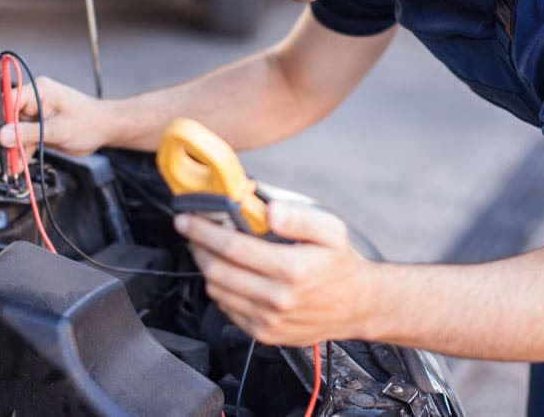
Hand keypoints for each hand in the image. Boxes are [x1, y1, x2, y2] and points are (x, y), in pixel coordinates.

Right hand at [0, 76, 109, 157]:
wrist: (105, 129)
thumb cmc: (90, 121)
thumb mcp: (59, 129)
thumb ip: (29, 133)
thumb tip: (3, 136)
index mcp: (38, 90)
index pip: (6, 100)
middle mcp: (33, 99)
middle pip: (5, 116)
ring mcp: (35, 113)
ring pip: (11, 130)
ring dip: (9, 148)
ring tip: (9, 165)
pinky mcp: (38, 126)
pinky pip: (22, 139)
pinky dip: (19, 152)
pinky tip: (18, 164)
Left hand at [175, 200, 376, 345]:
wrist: (357, 306)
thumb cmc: (340, 264)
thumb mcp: (330, 230)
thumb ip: (298, 216)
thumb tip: (268, 209)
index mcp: (292, 269)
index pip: (232, 247)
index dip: (203, 231)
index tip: (186, 219)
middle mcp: (278, 298)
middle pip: (217, 270)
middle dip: (197, 247)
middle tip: (192, 231)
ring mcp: (268, 320)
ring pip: (217, 291)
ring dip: (206, 267)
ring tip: (209, 249)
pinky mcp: (264, 334)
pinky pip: (227, 309)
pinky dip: (221, 289)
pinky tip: (229, 273)